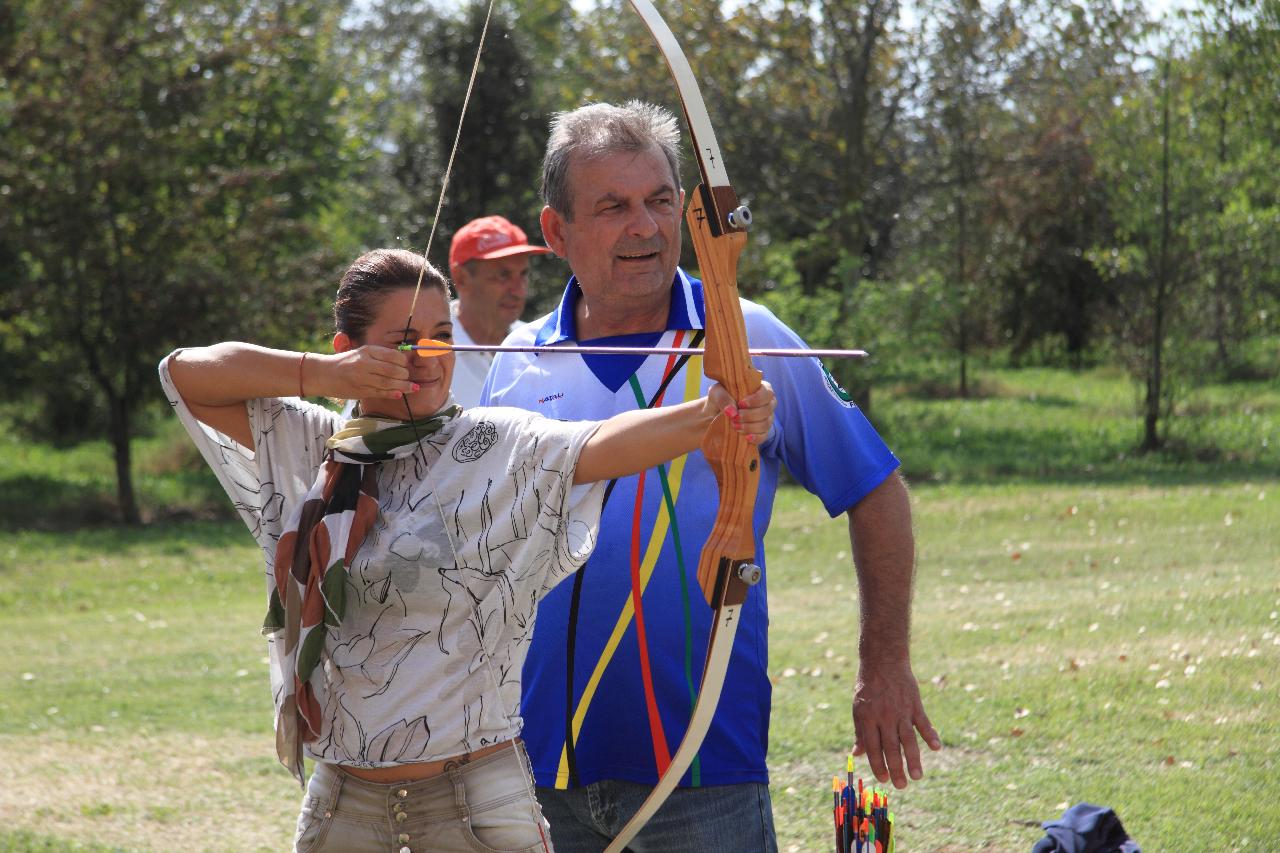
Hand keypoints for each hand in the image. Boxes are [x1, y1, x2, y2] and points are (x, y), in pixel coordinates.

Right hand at [318, 345, 418, 401]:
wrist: (324, 374)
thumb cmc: (346, 362)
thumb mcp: (361, 353)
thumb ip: (379, 356)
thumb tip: (403, 359)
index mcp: (366, 351)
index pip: (392, 355)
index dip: (403, 361)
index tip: (405, 364)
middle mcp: (364, 363)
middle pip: (392, 370)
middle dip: (404, 374)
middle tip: (407, 376)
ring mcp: (361, 378)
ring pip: (387, 383)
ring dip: (403, 386)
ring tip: (412, 387)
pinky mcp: (360, 391)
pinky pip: (379, 393)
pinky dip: (391, 394)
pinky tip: (399, 394)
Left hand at [706, 380, 775, 443]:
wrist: (715, 415)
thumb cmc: (720, 399)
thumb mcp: (717, 393)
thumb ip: (723, 399)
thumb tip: (732, 412)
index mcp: (761, 388)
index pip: (767, 393)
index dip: (756, 399)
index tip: (741, 404)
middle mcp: (768, 403)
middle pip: (767, 410)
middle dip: (750, 415)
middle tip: (734, 418)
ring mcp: (767, 418)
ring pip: (765, 424)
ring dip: (750, 426)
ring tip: (735, 426)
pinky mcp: (763, 432)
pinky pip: (764, 436)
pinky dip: (755, 437)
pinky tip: (746, 437)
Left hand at [851, 658, 940, 788]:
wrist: (883, 661)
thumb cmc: (868, 687)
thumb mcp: (858, 708)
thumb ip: (860, 732)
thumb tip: (856, 754)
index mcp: (867, 719)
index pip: (873, 748)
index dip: (878, 764)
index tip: (884, 779)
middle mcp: (884, 717)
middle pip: (891, 748)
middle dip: (896, 769)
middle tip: (902, 786)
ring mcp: (900, 711)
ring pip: (908, 740)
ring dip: (913, 759)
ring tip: (917, 777)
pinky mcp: (914, 704)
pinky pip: (923, 723)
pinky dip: (930, 735)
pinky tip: (936, 748)